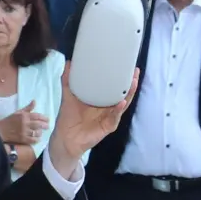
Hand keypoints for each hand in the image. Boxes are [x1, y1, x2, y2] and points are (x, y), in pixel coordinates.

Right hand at [0, 100, 49, 145]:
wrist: (0, 130)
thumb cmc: (9, 120)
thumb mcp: (18, 112)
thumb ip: (28, 108)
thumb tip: (34, 101)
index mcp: (24, 116)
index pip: (37, 116)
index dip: (44, 118)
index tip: (48, 119)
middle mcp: (24, 123)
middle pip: (38, 124)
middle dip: (45, 125)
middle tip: (47, 126)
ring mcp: (24, 132)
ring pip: (36, 132)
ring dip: (40, 132)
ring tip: (41, 132)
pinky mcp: (22, 139)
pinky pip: (33, 140)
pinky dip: (36, 140)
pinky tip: (37, 139)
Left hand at [48, 64, 139, 178]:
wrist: (65, 137)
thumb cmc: (69, 117)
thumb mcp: (69, 95)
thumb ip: (68, 80)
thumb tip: (69, 63)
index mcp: (100, 98)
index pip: (114, 86)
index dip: (121, 77)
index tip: (127, 66)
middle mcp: (108, 107)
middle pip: (123, 94)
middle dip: (130, 83)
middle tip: (135, 72)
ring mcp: (109, 117)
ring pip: (123, 104)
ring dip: (129, 94)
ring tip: (133, 83)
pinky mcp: (108, 126)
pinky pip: (115, 117)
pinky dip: (118, 110)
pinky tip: (121, 103)